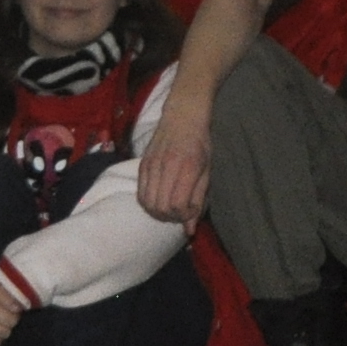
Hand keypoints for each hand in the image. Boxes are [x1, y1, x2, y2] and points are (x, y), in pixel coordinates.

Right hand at [140, 90, 213, 223]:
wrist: (183, 116)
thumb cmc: (200, 143)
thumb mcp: (207, 170)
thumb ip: (198, 200)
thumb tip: (189, 230)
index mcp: (187, 166)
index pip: (178, 204)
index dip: (184, 215)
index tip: (191, 210)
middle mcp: (166, 166)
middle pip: (160, 207)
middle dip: (171, 217)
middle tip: (180, 211)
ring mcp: (151, 165)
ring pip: (147, 203)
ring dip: (158, 212)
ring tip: (169, 207)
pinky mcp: (142, 165)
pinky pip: (139, 194)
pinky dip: (148, 203)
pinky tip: (159, 198)